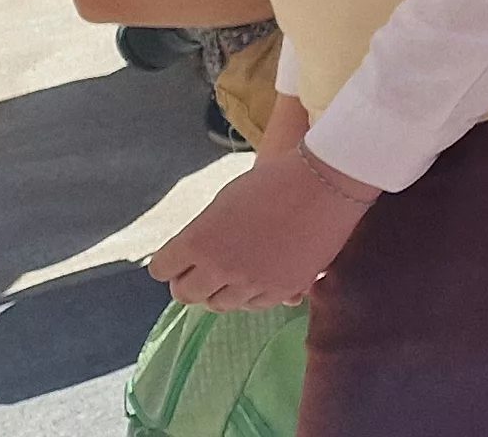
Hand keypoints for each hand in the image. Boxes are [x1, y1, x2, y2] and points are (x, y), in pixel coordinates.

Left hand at [150, 103, 375, 310]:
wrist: (325, 182)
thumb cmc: (273, 181)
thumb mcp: (225, 203)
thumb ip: (203, 235)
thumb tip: (193, 259)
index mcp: (197, 241)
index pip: (162, 269)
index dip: (170, 263)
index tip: (178, 258)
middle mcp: (218, 267)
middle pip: (185, 294)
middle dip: (188, 283)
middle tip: (200, 273)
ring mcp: (250, 283)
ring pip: (218, 305)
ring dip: (219, 292)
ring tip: (231, 276)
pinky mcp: (281, 290)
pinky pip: (253, 306)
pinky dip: (249, 296)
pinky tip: (256, 279)